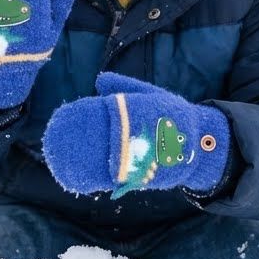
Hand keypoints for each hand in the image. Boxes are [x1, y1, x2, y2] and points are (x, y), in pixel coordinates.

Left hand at [42, 72, 230, 199]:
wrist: (198, 144)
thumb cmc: (173, 116)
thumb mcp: (152, 95)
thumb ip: (125, 87)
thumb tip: (98, 79)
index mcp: (145, 110)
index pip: (113, 109)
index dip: (89, 112)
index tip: (70, 112)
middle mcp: (144, 133)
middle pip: (108, 137)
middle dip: (83, 138)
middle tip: (60, 137)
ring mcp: (144, 156)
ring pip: (109, 160)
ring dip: (86, 161)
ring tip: (62, 161)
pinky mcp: (144, 174)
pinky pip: (116, 178)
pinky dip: (97, 178)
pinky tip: (79, 177)